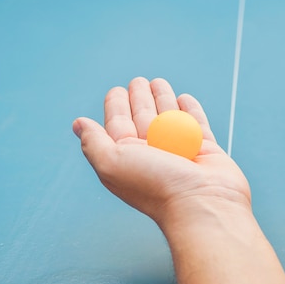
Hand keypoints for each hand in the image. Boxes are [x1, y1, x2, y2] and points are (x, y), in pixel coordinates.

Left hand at [72, 77, 250, 227]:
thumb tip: (78, 124)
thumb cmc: (156, 185)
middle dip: (139, 98)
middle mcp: (153, 154)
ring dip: (163, 98)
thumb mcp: (112, 163)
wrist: (201, 202)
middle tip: (138, 81)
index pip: (119, 125)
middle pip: (143, 117)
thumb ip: (93, 142)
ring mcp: (180, 151)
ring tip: (159, 83)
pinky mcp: (206, 150)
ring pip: (169, 117)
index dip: (116, 106)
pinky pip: (196, 124)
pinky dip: (191, 110)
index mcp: (128, 158)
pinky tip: (184, 98)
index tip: (118, 90)